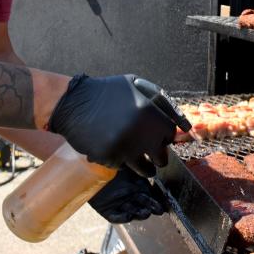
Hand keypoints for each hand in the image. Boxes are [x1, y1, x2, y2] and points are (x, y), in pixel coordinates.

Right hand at [48, 74, 188, 169]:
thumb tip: (181, 123)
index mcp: (149, 112)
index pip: (170, 135)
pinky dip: (121, 162)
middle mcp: (139, 132)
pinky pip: (122, 167)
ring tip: (141, 163)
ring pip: (144, 169)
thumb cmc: (107, 91)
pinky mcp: (108, 158)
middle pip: (161, 156)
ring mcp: (123, 147)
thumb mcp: (136, 84)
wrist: (72, 102)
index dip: (165, 137)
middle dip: (157, 155)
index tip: (160, 138)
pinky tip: (115, 152)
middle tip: (151, 153)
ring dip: (144, 167)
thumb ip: (160, 100)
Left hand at [89, 166, 165, 222]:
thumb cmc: (112, 163)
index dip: (156, 202)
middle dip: (151, 208)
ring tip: (145, 213)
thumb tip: (153, 169)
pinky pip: (116, 217)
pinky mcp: (107, 210)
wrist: (91, 166)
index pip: (150, 197)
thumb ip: (142, 167)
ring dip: (140, 214)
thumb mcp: (131, 165)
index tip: (162, 206)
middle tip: (157, 210)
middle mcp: (129, 196)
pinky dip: (123, 217)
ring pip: (132, 211)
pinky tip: (130, 215)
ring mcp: (119, 204)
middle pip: (143, 205)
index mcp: (137, 186)